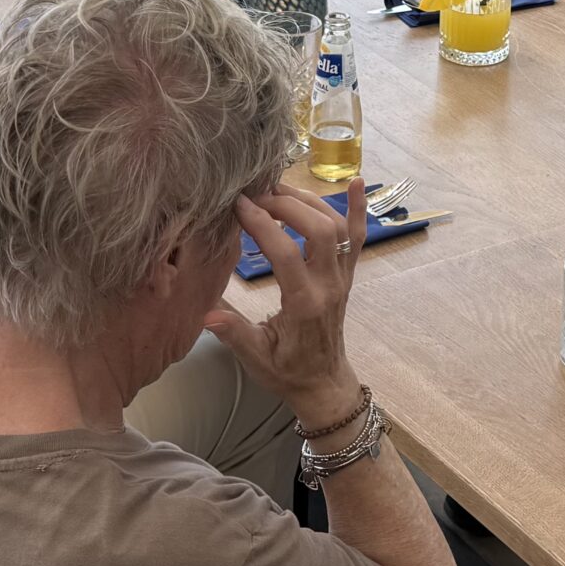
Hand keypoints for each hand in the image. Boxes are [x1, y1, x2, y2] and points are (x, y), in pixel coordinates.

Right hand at [204, 181, 367, 420]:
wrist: (323, 384)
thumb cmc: (286, 372)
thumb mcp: (256, 358)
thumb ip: (234, 334)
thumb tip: (207, 313)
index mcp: (304, 304)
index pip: (286, 254)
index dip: (262, 224)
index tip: (238, 205)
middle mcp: (329, 285)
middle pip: (319, 230)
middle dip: (288, 204)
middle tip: (255, 193)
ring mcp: (342, 278)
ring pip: (338, 228)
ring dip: (310, 201)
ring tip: (278, 188)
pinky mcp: (347, 275)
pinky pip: (358, 237)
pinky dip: (357, 209)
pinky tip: (355, 181)